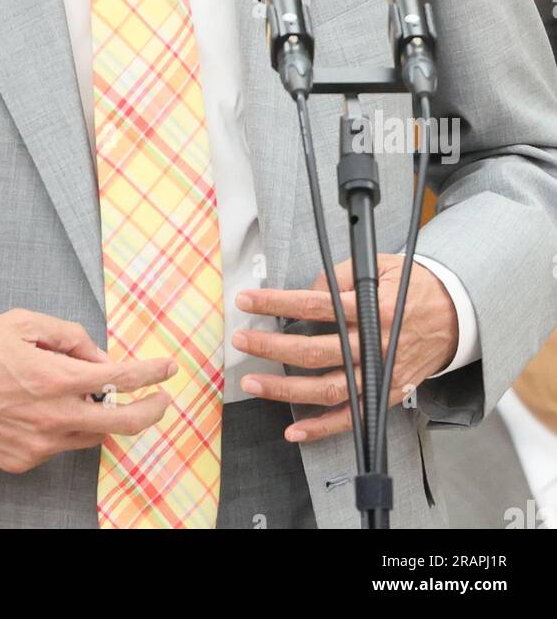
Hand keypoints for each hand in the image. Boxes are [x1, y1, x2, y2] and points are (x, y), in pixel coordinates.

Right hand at [0, 308, 177, 472]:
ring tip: (81, 392)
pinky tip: (39, 407)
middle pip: (121, 424)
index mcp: (54, 378)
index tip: (168, 368)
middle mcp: (51, 418)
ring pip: (89, 435)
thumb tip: (98, 356)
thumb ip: (68, 336)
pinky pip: (58, 444)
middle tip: (159, 399)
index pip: (119, 379)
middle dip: (149, 410)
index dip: (151, 373)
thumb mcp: (23, 322)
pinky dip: (62, 425)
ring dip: (98, 415)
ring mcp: (37, 445)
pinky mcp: (22, 461)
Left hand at [232, 254, 458, 442]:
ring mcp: (380, 374)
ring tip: (254, 382)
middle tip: (242, 340)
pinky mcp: (385, 394)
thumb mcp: (381, 267)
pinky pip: (350, 417)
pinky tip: (294, 430)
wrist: (456, 316)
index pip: (316, 304)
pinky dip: (321, 428)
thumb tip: (309, 290)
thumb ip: (341, 276)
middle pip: (315, 351)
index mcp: (374, 308)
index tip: (248, 301)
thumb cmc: (415, 287)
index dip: (277, 302)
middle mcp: (375, 344)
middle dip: (272, 346)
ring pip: (327, 390)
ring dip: (285, 388)